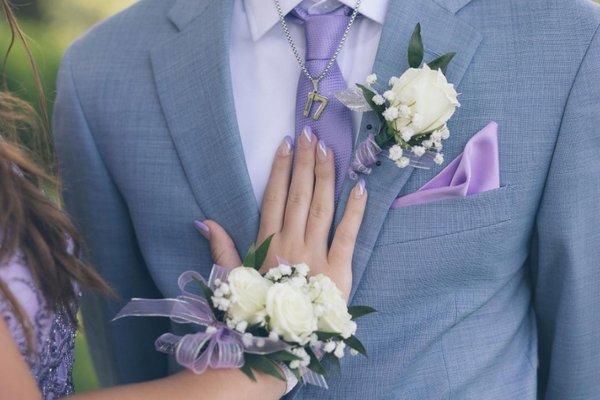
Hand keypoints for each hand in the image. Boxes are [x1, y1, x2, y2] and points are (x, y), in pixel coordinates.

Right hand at [198, 127, 367, 300]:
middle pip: (299, 194)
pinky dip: (355, 210)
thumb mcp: (234, 280)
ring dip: (325, 175)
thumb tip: (204, 220)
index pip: (274, 197)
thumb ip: (221, 249)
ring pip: (321, 206)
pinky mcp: (339, 270)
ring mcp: (316, 255)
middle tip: (310, 134)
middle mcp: (291, 243)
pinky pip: (348, 234)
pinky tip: (360, 186)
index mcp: (267, 244)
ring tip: (328, 149)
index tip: (287, 143)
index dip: (281, 168)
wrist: (279, 347)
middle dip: (305, 162)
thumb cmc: (256, 313)